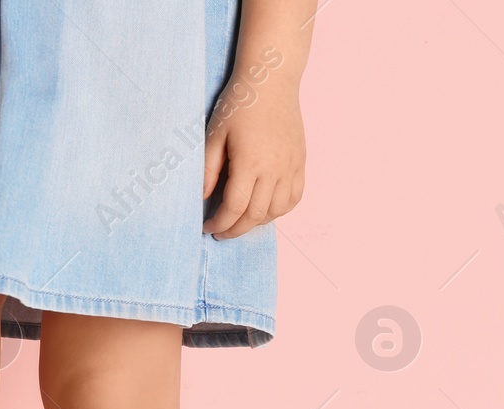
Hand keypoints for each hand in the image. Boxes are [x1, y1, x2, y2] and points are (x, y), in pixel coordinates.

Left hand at [202, 71, 305, 239]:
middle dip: (235, 229)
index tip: (207, 226)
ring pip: (277, 210)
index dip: (220, 223)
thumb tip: (203, 198)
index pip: (235, 208)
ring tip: (240, 220)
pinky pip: (294, 198)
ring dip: (257, 222)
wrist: (271, 82)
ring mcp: (292, 166)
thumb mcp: (214, 135)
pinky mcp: (300, 162)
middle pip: (256, 215)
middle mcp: (275, 168)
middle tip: (220, 231)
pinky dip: (279, 210)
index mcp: (251, 162)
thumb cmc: (238, 105)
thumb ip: (208, 170)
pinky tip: (263, 208)